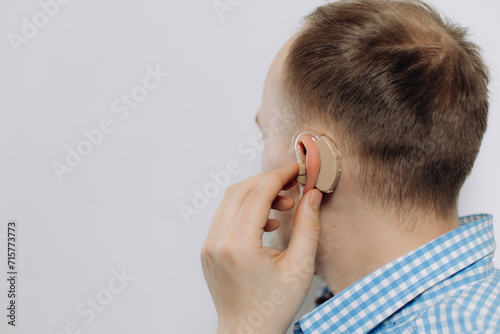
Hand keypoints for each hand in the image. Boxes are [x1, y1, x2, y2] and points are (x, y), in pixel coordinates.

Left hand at [201, 163, 322, 333]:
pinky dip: (245, 209)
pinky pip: (225, 217)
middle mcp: (217, 241)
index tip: (296, 169)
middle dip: (268, 181)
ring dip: (256, 194)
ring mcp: (208, 245)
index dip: (279, 176)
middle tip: (292, 183)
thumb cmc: (273, 306)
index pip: (257, 193)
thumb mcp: (300, 267)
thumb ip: (308, 225)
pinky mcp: (208, 249)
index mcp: (238, 244)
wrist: (247, 333)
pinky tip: (267, 221)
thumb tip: (312, 194)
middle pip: (240, 191)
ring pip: (230, 201)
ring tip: (284, 205)